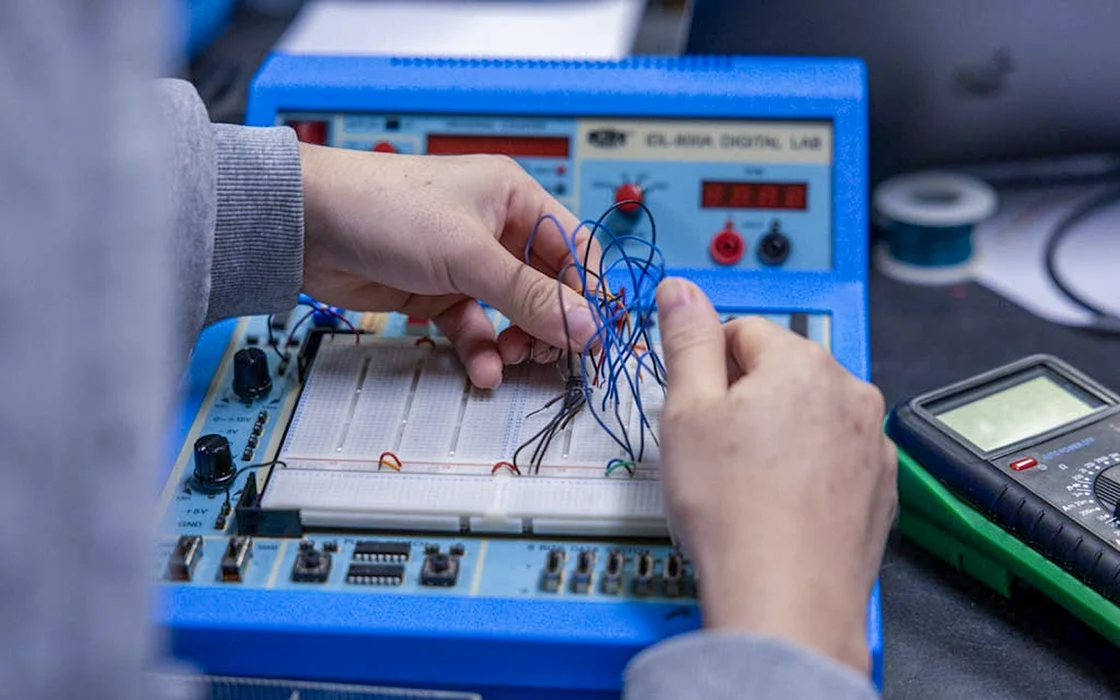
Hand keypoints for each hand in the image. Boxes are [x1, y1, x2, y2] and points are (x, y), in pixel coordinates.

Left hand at [298, 145, 599, 388]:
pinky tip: (482, 370)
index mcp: (516, 198)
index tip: (594, 339)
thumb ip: (530, 296)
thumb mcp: (469, 255)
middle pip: (547, 286)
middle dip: (551, 324)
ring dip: (517, 341)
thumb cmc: (386, 209)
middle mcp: (496, 228)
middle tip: (552, 357)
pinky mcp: (437, 292)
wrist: (306, 224)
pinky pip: (475, 326)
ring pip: (512, 312)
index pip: (575, 249)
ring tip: (512, 360)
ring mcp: (466, 263)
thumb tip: (586, 328)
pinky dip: (480, 349)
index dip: (589, 294)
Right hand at [655, 277, 895, 673]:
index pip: (742, 330)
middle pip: (780, 372)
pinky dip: (806, 472)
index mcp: (802, 363)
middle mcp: (850, 393)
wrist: (785, 597)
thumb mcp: (686, 411)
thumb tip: (680, 290)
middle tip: (711, 448)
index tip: (691, 404)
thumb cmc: (734, 508)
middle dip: (743, 397)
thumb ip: (686, 339)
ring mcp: (871, 444)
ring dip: (776, 434)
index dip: (705, 365)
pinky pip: (833, 460)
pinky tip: (777, 504)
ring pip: (809, 417)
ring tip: (744, 482)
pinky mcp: (879, 490)